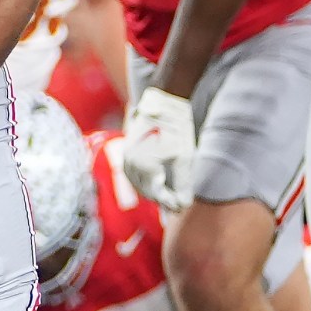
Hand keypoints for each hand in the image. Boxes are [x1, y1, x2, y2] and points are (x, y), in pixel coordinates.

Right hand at [121, 86, 197, 210]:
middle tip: (179, 205)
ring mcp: (126, 159)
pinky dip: (147, 181)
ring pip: (140, 185)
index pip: (158, 194)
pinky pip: (135, 175)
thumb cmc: (176, 127)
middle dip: (163, 199)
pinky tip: (159, 183)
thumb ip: (183, 184)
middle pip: (147, 192)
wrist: (162, 102)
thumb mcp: (184, 157)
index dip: (171, 203)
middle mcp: (130, 164)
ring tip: (171, 196)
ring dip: (154, 192)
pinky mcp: (127, 154)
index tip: (183, 207)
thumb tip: (184, 205)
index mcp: (144, 166)